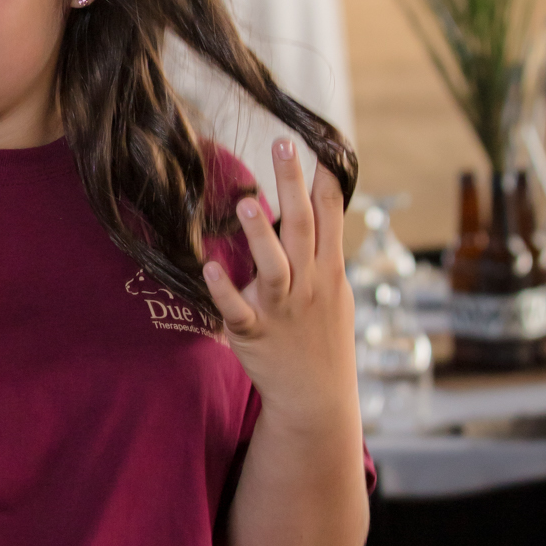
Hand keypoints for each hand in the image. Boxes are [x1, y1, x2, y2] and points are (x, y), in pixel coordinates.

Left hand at [201, 137, 357, 436]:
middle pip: (304, 229)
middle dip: (294, 186)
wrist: (317, 399)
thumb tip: (320, 211)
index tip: (320, 146)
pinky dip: (225, 291)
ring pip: (274, 266)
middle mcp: (309, 287)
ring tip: (247, 202)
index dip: (325, 182)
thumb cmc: (322, 341)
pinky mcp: (254, 334)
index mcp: (329, 273)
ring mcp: (282, 310)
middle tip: (283, 146)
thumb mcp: (336, 296)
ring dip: (261, 235)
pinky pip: (237, 310)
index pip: (331, 218)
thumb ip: (324, 255)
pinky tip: (209, 269)